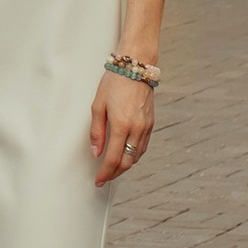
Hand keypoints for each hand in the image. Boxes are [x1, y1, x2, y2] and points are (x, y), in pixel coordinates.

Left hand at [90, 67, 154, 185]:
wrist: (136, 66)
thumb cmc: (114, 83)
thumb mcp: (98, 105)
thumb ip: (97, 132)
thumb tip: (96, 153)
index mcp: (122, 126)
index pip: (114, 159)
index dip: (105, 173)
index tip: (98, 180)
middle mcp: (137, 129)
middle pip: (127, 162)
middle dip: (115, 173)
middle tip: (104, 178)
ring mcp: (146, 127)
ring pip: (137, 156)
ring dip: (125, 166)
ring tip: (113, 168)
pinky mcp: (151, 123)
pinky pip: (143, 146)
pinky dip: (134, 155)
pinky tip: (126, 154)